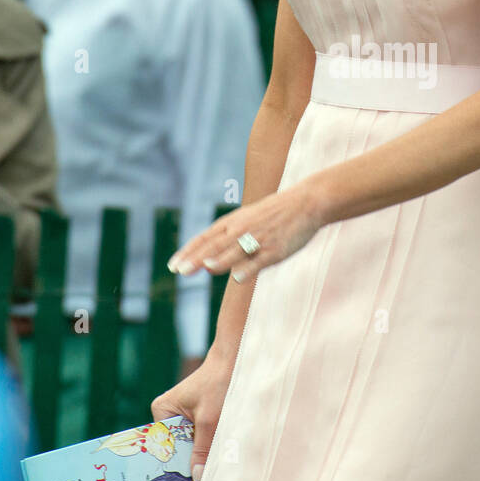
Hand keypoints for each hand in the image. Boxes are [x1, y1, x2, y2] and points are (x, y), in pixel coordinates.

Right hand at [151, 344, 238, 480]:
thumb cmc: (219, 383)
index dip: (170, 466)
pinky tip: (214, 461)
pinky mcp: (199, 419)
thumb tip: (197, 479)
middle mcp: (169, 416)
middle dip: (187, 464)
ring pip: (190, 446)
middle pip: (176, 448)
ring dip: (199, 456)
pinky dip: (207, 448)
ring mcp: (184, 418)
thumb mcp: (210, 420)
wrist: (236, 361)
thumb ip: (203, 449)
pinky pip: (200, 440)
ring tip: (204, 480)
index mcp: (163, 411)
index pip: (162, 445)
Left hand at [168, 180, 324, 285]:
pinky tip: (238, 278)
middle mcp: (242, 229)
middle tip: (179, 271)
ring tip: (206, 267)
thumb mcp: (247, 220)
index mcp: (233, 222)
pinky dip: (249, 268)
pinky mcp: (276, 249)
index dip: (189, 252)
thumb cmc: (274, 215)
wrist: (306, 202)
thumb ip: (228, 240)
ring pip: (236, 250)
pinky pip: (261, 260)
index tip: (173, 266)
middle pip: (216, 245)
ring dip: (221, 259)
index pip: (205, 238)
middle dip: (197, 258)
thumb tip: (209, 264)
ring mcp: (259, 238)